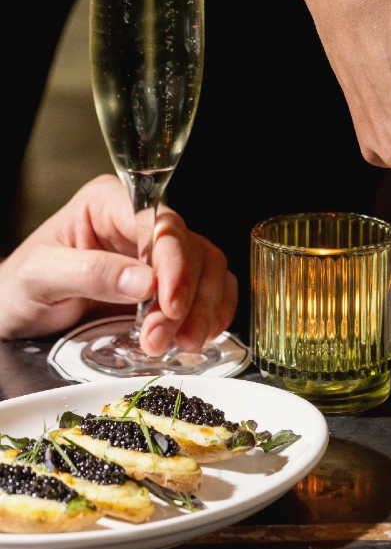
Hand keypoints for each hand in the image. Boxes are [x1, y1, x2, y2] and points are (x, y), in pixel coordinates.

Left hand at [0, 175, 236, 352]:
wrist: (17, 317)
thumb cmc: (18, 289)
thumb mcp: (39, 276)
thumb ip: (89, 273)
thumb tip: (146, 281)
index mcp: (110, 203)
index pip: (160, 223)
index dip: (173, 263)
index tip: (169, 304)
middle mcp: (142, 223)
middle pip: (191, 249)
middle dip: (187, 297)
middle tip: (163, 338)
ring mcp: (161, 253)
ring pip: (209, 269)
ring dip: (204, 310)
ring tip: (181, 345)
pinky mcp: (174, 282)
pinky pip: (213, 289)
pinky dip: (214, 313)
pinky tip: (200, 335)